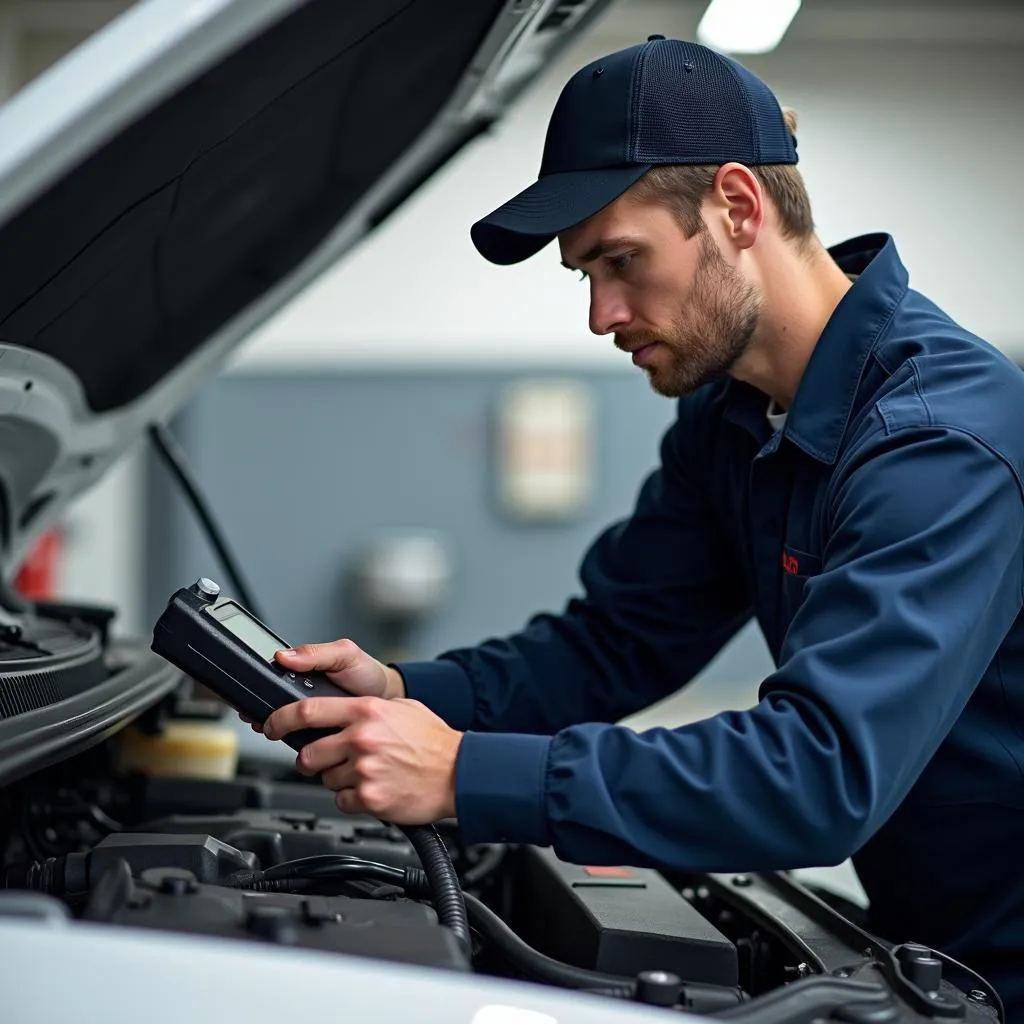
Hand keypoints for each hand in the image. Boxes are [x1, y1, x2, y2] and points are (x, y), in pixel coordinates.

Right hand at [240, 639, 404, 732]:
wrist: (387, 699)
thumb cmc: (366, 673)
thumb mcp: (345, 654)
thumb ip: (317, 653)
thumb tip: (284, 655)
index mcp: (303, 670)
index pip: (272, 678)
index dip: (259, 688)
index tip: (254, 698)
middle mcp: (301, 693)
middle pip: (272, 704)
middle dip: (264, 713)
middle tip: (263, 720)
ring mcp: (309, 714)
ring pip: (283, 724)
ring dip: (276, 729)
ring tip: (274, 731)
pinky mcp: (317, 731)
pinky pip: (299, 738)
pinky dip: (295, 741)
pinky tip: (297, 743)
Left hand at [263, 696, 461, 823]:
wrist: (460, 772)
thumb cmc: (433, 741)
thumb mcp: (401, 708)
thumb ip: (366, 710)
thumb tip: (335, 713)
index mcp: (366, 711)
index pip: (307, 712)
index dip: (280, 720)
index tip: (270, 726)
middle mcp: (362, 738)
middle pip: (308, 754)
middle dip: (311, 760)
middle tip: (326, 760)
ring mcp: (364, 770)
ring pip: (324, 779)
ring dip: (337, 779)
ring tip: (366, 773)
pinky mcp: (369, 798)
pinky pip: (341, 800)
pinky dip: (352, 798)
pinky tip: (373, 788)